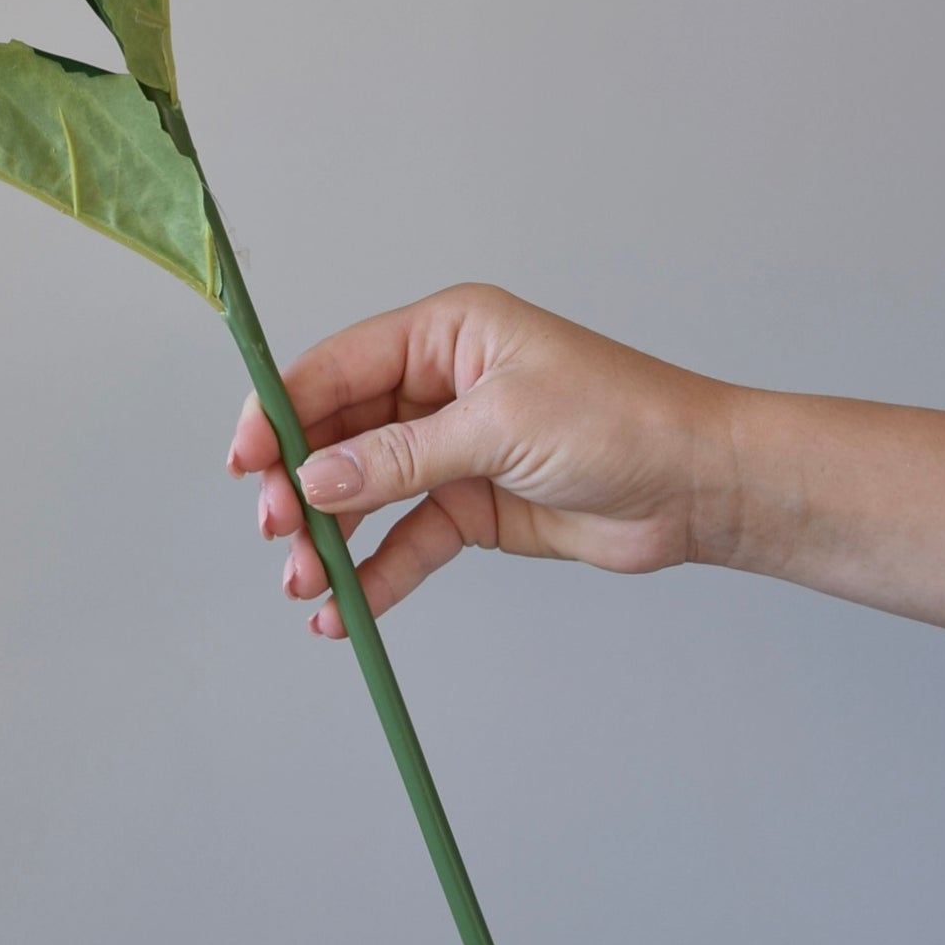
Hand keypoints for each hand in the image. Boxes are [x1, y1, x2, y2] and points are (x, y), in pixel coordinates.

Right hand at [228, 284, 735, 633]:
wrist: (700, 485)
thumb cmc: (621, 422)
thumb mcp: (498, 428)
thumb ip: (400, 457)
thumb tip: (314, 480)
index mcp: (445, 334)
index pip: (336, 368)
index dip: (280, 413)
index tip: (245, 462)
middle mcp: (440, 385)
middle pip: (340, 433)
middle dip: (300, 485)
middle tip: (277, 531)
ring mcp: (454, 447)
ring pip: (365, 491)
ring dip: (330, 537)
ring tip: (306, 584)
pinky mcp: (474, 505)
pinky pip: (407, 538)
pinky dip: (375, 573)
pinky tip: (346, 610)